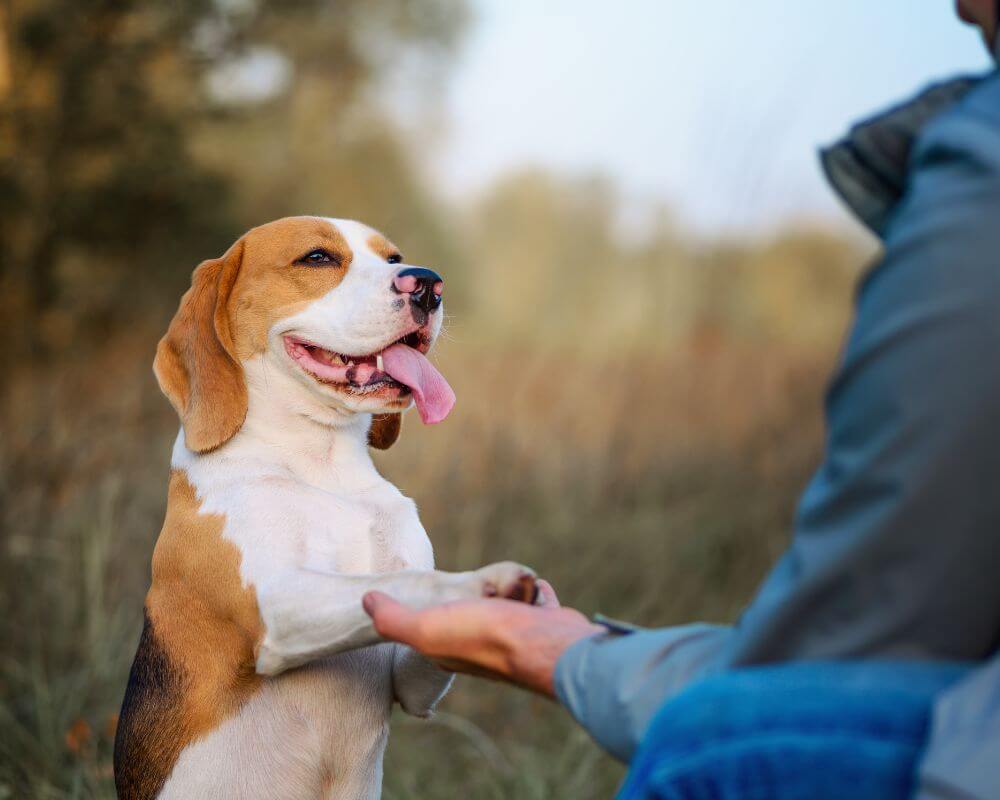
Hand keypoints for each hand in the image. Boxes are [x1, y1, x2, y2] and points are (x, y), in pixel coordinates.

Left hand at [362, 580, 602, 696]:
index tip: (424, 594)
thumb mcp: (425, 628)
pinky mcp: (543, 623)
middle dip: (475, 594)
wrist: (545, 644)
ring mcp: (516, 634)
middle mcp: (482, 645)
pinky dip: (534, 592)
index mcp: (449, 648)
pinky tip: (532, 586)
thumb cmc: (484, 637)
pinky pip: (535, 600)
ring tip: (504, 582)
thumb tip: (365, 601)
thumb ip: (393, 619)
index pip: (432, 627)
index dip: (426, 609)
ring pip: (506, 603)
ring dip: (506, 588)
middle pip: (473, 610)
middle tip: (474, 584)